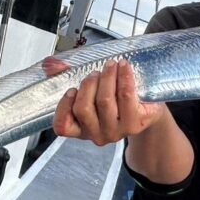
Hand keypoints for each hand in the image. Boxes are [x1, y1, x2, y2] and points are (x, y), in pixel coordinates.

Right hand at [51, 59, 167, 145]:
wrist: (147, 110)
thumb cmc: (115, 99)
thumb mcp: (90, 89)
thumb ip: (67, 76)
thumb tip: (51, 65)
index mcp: (82, 129)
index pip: (63, 127)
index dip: (64, 107)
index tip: (71, 90)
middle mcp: (97, 135)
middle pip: (84, 108)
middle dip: (88, 85)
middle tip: (95, 73)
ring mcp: (117, 131)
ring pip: (105, 101)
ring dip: (106, 77)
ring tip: (111, 65)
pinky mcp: (135, 123)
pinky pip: (126, 96)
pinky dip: (123, 77)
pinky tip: (124, 67)